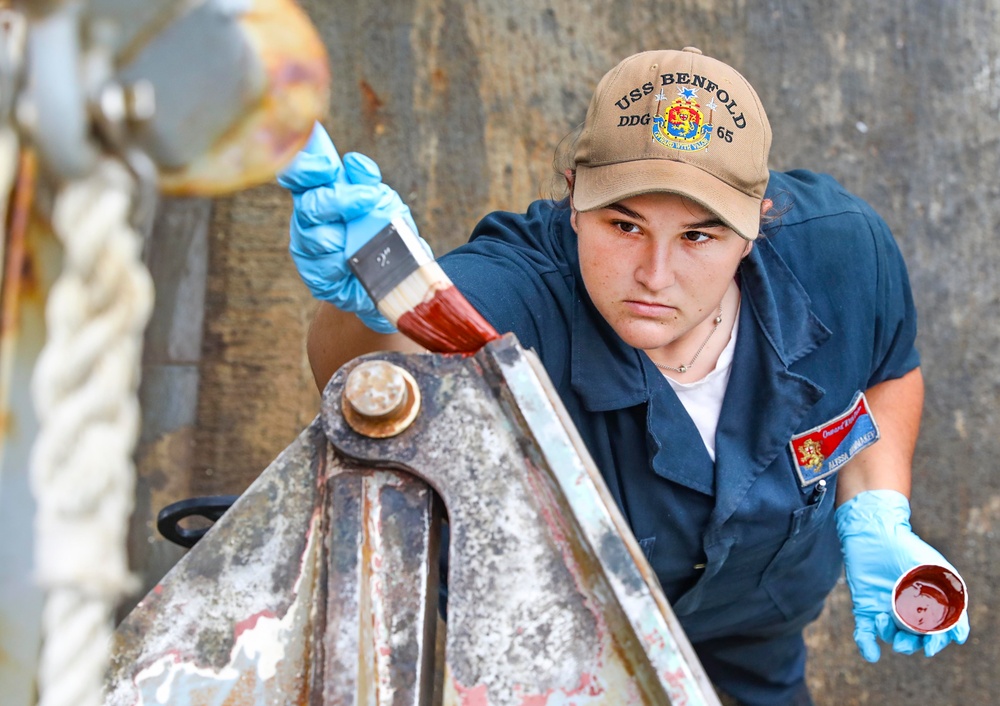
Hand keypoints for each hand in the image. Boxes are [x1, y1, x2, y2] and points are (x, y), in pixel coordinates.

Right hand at [277, 122, 423, 332]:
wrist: (391, 279)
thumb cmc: (381, 233)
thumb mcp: (382, 202)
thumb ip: (367, 181)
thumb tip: (354, 162)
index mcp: (318, 195)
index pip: (298, 176)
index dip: (306, 168)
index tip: (328, 166)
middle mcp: (306, 221)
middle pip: (309, 206)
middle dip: (339, 200)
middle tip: (368, 199)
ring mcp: (307, 250)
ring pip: (315, 238)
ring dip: (344, 235)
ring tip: (366, 238)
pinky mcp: (314, 277)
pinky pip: (324, 268)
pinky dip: (342, 263)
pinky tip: (354, 263)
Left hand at [835, 489, 969, 661]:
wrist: (874, 531)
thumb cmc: (908, 548)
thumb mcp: (936, 570)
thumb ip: (952, 598)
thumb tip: (958, 635)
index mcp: (929, 604)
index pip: (936, 632)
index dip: (935, 643)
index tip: (929, 648)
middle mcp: (909, 610)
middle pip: (914, 638)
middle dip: (911, 644)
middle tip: (905, 643)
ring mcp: (886, 609)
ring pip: (891, 635)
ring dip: (889, 635)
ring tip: (882, 619)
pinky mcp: (865, 606)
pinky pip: (865, 632)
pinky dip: (867, 645)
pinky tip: (871, 654)